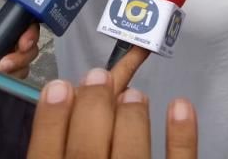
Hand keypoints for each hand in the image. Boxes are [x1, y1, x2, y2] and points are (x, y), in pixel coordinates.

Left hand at [0, 10, 38, 77]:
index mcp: (5, 28)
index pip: (27, 28)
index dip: (30, 35)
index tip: (23, 43)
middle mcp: (10, 44)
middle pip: (30, 49)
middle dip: (21, 57)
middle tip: (5, 63)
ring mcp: (9, 61)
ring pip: (25, 65)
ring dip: (15, 70)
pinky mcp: (5, 76)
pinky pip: (16, 79)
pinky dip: (10, 80)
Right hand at [27, 69, 197, 158]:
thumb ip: (53, 152)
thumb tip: (55, 112)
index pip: (45, 155)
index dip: (51, 118)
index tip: (58, 87)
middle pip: (87, 150)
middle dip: (93, 106)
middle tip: (98, 76)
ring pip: (131, 155)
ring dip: (131, 118)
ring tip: (134, 94)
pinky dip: (182, 136)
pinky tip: (180, 106)